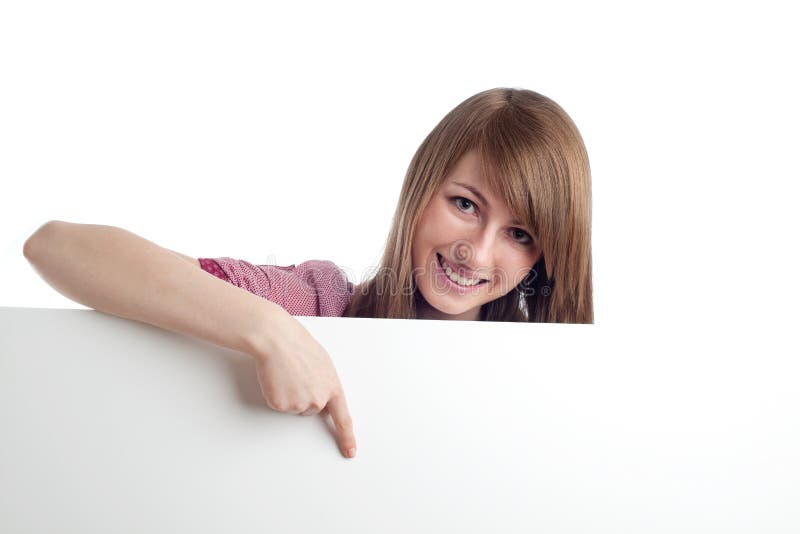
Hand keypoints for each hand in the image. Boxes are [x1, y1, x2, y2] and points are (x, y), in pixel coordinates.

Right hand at [253, 310, 355, 458]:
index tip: (350, 452)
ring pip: (294, 407)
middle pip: (311, 410)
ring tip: (287, 373)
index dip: (347, 438)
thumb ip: (326, 384)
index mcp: (332, 388)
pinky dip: (276, 394)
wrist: (277, 340)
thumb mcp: (323, 364)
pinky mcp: (280, 405)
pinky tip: (277, 378)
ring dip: (290, 394)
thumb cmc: (298, 346)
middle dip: (304, 395)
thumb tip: (323, 395)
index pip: (343, 420)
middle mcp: (318, 400)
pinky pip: (279, 405)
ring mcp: (299, 404)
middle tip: (298, 375)